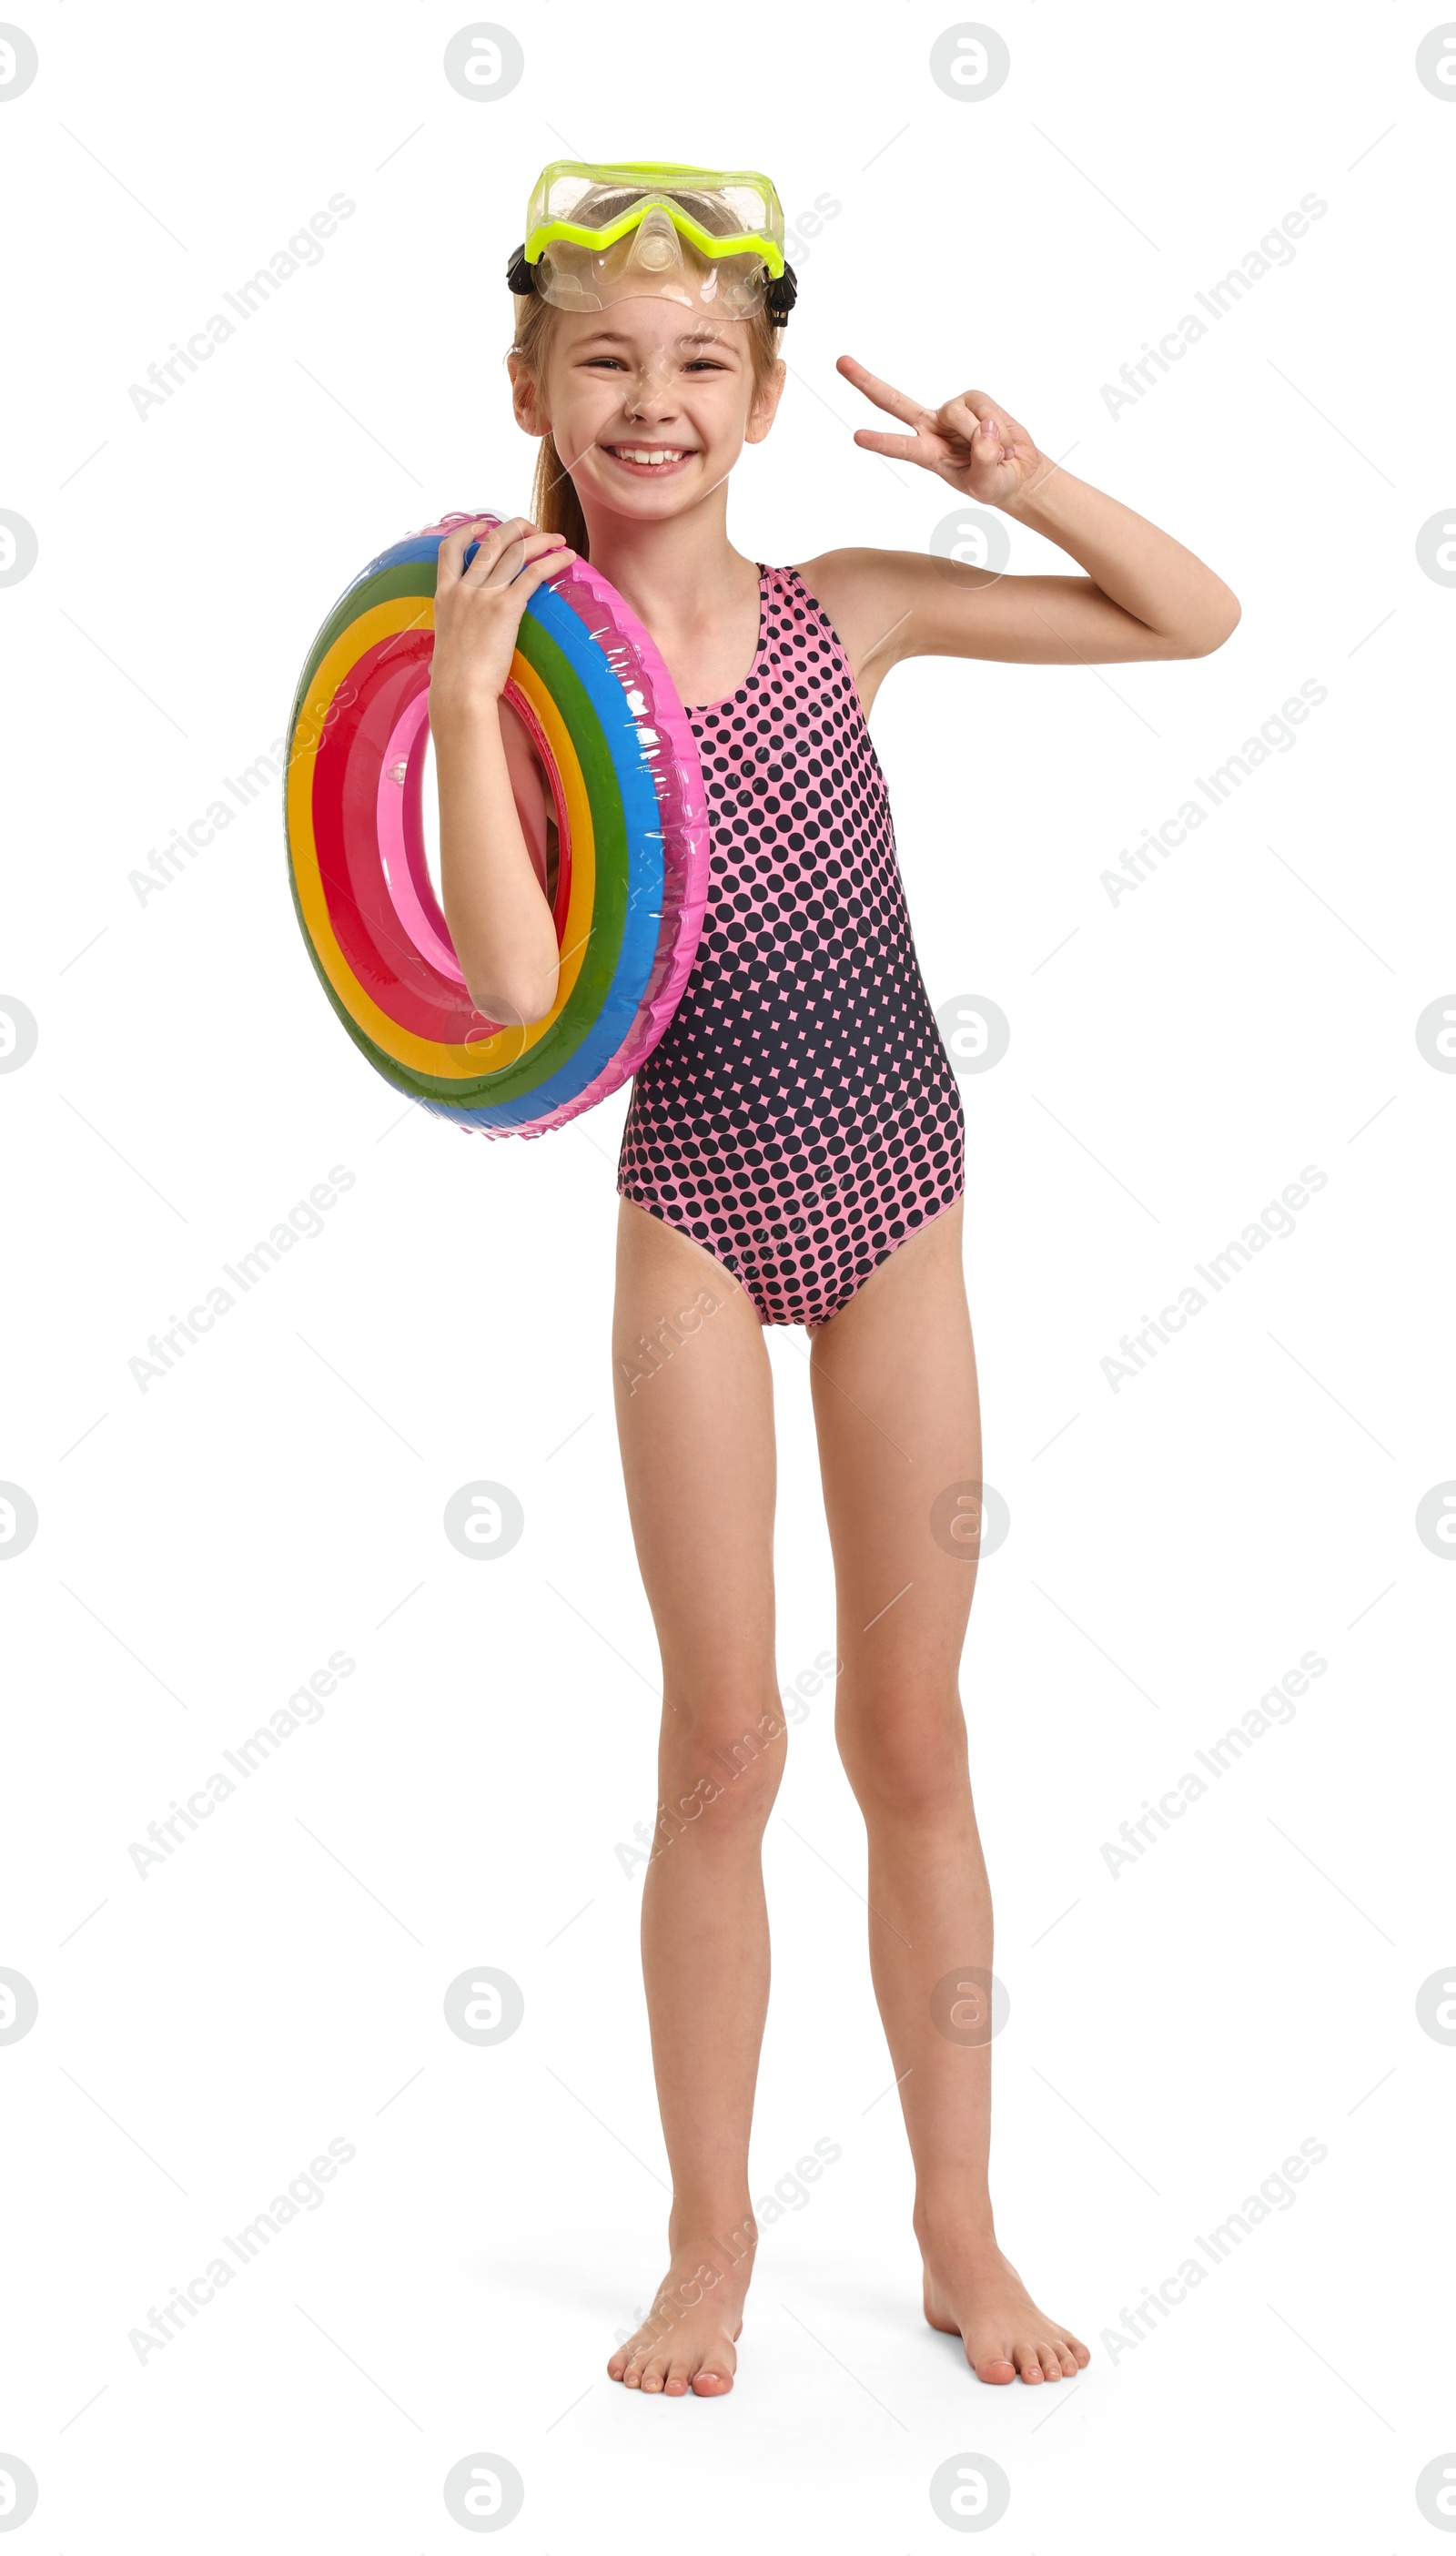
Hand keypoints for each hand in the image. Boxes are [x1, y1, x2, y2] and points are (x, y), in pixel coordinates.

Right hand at [429, 516, 575, 718]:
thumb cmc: (454, 678)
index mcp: (445, 594)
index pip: (449, 549)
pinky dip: (553, 561)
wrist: (459, 690)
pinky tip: (567, 558)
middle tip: (532, 529)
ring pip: (515, 551)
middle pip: (490, 541)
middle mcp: (463, 587)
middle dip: (514, 528)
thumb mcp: (447, 643)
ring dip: (540, 539)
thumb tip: (456, 644)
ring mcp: (484, 595)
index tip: (483, 527)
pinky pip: (533, 573)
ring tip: (558, 539)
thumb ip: (455, 630)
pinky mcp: (506, 607)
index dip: (467, 531)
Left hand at [837, 357, 1048, 510]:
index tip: (858, 436)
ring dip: (984, 438)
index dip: (881, 442)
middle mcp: (932, 427)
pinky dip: (1001, 430)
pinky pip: (985, 409)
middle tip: (839, 362)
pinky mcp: (973, 399)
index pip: (900, 446)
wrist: (1016, 471)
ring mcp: (951, 411)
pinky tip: (1003, 441)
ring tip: (996, 453)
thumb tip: (984, 431)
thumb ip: (984, 463)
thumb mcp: (986, 486)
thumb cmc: (993, 483)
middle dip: (866, 382)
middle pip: (894, 402)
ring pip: (960, 414)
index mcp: (926, 454)